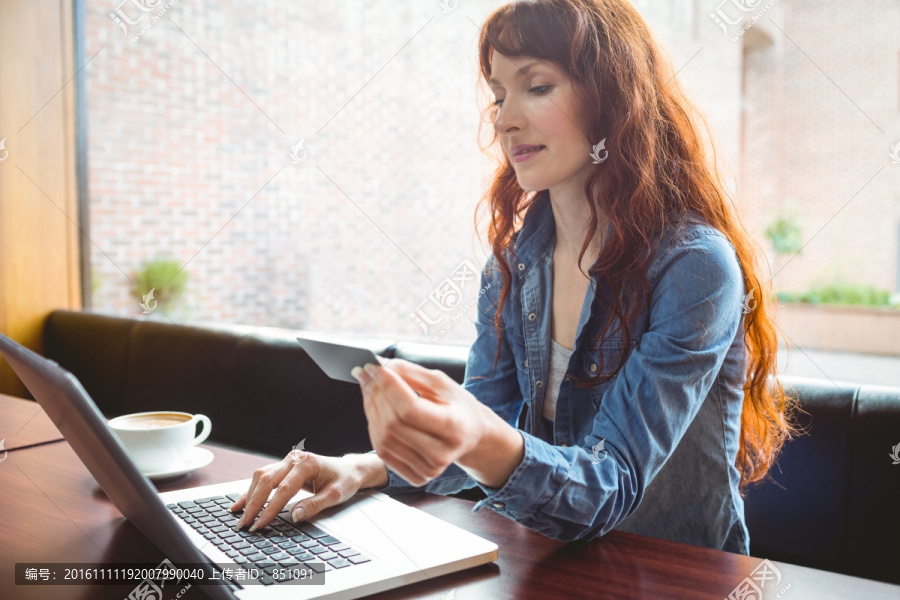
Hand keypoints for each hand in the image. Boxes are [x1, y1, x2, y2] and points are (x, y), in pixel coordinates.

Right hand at [228, 450, 374, 530]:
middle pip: (267, 481)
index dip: (270, 509)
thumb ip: (315, 505)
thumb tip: (294, 516)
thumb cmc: (344, 480)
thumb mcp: (336, 495)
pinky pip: (263, 477)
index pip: (284, 489)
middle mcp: (295, 459)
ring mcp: (288, 461)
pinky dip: (252, 490)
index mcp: (308, 463)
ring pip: (261, 477)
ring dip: (249, 497)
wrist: (349, 469)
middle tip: (245, 524)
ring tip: (240, 516)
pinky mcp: (283, 466)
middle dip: (254, 504)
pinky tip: (241, 503)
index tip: (260, 524)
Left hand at [352, 358, 491, 486]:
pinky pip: (383, 452)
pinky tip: (375, 410)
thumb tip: (380, 365)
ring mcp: (429, 469)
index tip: (373, 366)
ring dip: (371, 409)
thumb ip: (411, 373)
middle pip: (394, 423)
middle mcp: (442, 453)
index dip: (388, 386)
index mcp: (454, 427)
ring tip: (369, 388)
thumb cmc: (457, 406)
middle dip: (375, 394)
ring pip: (383, 439)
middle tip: (366, 373)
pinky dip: (373, 428)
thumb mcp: (442, 383)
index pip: (410, 408)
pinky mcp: (417, 476)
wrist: (471, 435)